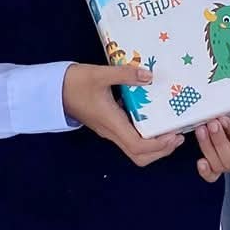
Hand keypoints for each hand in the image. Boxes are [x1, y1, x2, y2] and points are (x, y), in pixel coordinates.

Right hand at [62, 64, 185, 167]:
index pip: (138, 147)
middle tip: (178, 136)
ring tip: (171, 129)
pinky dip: (146, 135)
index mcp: (112, 123)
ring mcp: (109, 130)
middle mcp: (111, 132)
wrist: (52, 89)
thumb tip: (149, 76)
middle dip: (161, 151)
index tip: (174, 135)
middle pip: (139, 156)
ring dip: (155, 146)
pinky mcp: (108, 124)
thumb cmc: (74, 82)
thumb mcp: (99, 74)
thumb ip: (125, 74)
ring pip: (135, 150)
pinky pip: (131, 137)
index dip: (159, 146)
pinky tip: (155, 118)